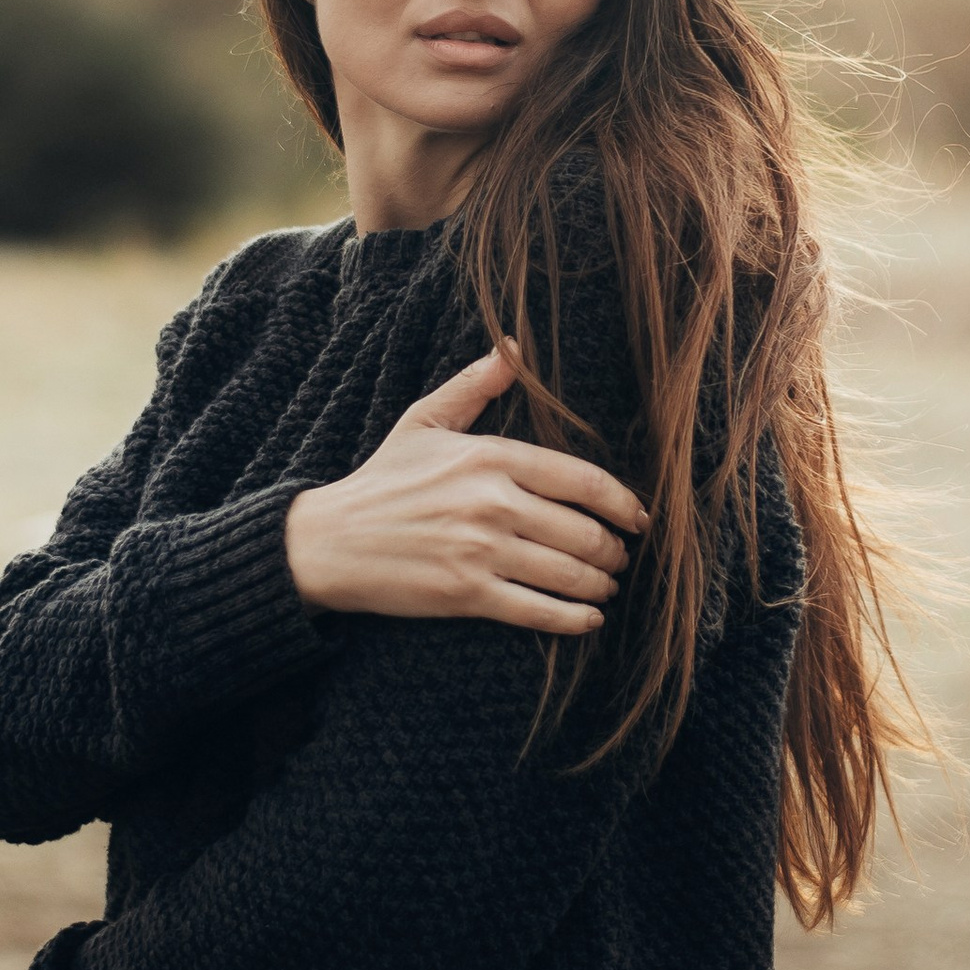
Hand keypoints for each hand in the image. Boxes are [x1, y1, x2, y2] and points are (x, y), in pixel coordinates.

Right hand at [283, 346, 647, 633]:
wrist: (330, 541)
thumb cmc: (381, 480)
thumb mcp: (423, 419)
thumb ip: (474, 386)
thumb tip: (513, 350)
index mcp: (490, 457)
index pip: (581, 480)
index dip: (622, 503)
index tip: (639, 518)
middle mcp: (492, 503)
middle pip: (584, 532)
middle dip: (614, 550)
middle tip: (620, 558)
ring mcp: (481, 551)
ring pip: (568, 573)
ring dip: (600, 584)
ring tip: (606, 585)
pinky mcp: (467, 595)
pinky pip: (538, 611)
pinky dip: (574, 619)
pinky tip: (588, 618)